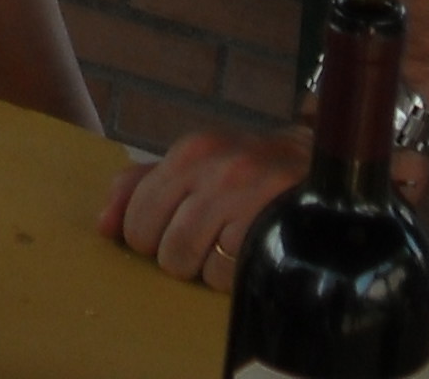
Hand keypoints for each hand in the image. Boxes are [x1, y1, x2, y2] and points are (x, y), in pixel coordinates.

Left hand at [103, 126, 428, 283]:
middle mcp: (215, 167)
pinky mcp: (272, 223)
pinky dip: (234, 277)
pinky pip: (227, 275)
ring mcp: (246, 194)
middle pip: (160, 248)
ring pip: (191, 264)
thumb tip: (102, 223)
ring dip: (207, 269)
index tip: (172, 232)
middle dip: (178, 256)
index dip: (148, 239)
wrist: (326, 164)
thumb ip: (141, 185)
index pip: (136, 219)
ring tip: (229, 247)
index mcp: (189, 151)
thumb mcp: (195, 164)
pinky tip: (250, 254)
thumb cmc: (250, 171)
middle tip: (205, 242)